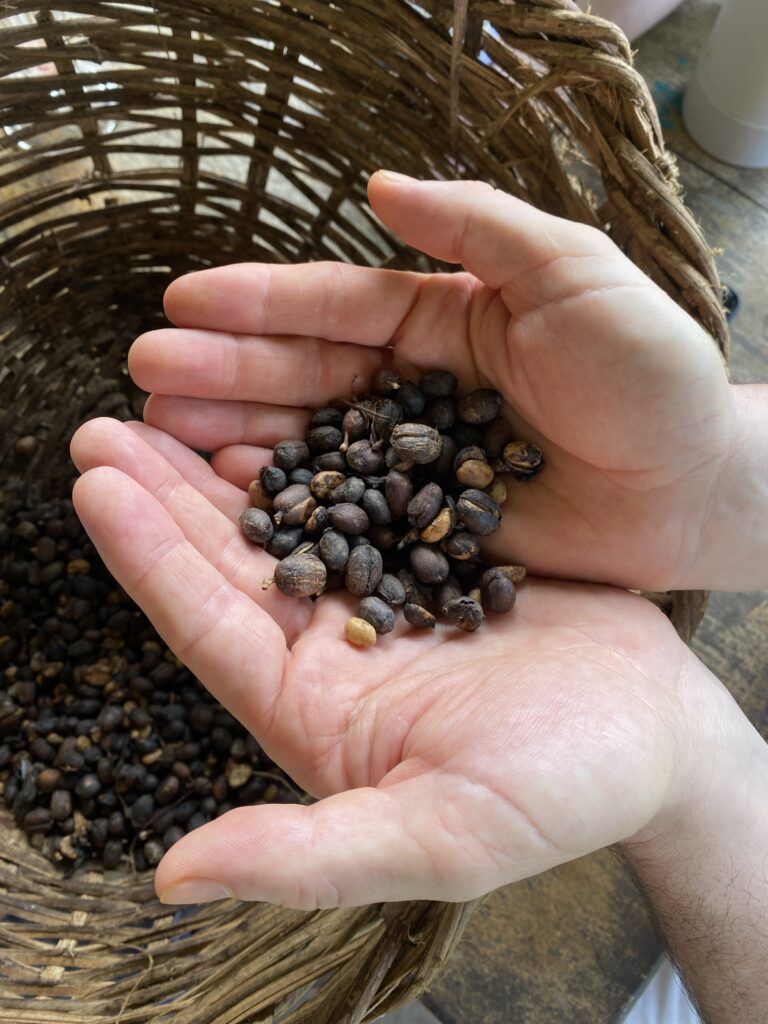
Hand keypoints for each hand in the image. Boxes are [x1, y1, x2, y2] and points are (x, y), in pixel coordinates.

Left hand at [71, 418, 708, 906]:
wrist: (657, 732)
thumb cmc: (561, 796)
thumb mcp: (439, 838)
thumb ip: (311, 859)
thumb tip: (174, 881)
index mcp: (311, 708)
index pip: (206, 625)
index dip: (146, 556)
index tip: (95, 484)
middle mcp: (329, 645)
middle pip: (227, 559)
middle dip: (164, 491)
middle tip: (105, 424)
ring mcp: (377, 589)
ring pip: (285, 511)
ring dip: (230, 454)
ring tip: (175, 394)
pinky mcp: (428, 545)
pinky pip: (359, 483)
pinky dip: (320, 441)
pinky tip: (288, 399)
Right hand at [128, 172, 736, 592]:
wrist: (695, 489)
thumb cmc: (651, 375)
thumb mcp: (575, 274)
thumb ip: (480, 228)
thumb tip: (379, 184)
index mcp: (443, 320)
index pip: (335, 305)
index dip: (258, 301)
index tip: (182, 301)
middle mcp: (415, 387)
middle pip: (303, 375)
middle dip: (222, 372)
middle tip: (143, 376)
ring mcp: (415, 461)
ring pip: (311, 443)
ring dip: (234, 433)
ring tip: (160, 432)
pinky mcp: (426, 526)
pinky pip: (347, 513)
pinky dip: (291, 504)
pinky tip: (232, 492)